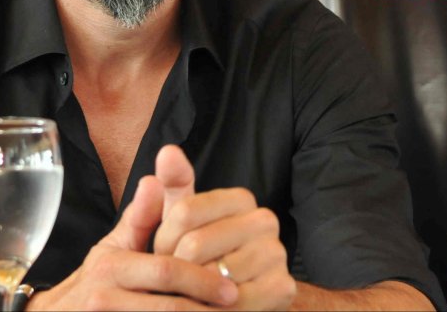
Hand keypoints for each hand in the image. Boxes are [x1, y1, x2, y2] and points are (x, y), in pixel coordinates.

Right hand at [32, 174, 238, 310]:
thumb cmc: (97, 284)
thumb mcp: (114, 248)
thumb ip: (141, 218)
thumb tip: (154, 180)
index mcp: (111, 265)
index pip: (165, 271)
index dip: (201, 280)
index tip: (231, 289)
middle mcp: (103, 295)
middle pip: (167, 306)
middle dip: (204, 308)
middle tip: (236, 307)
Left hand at [153, 146, 297, 311]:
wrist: (228, 299)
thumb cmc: (199, 256)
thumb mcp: (180, 222)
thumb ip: (173, 186)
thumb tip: (168, 150)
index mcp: (241, 198)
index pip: (184, 212)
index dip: (163, 239)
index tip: (163, 253)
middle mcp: (265, 220)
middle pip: (195, 244)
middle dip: (175, 268)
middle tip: (175, 279)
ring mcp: (277, 254)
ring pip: (211, 275)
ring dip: (191, 292)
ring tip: (192, 292)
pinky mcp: (283, 287)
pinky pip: (232, 301)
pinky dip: (211, 308)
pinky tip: (208, 305)